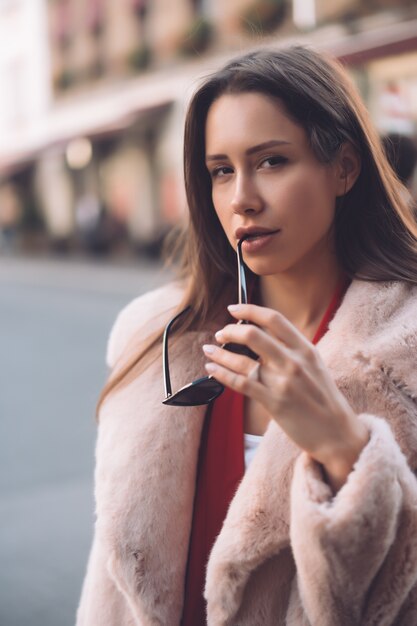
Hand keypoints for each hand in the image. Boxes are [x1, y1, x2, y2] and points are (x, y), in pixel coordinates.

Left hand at [203, 303, 368, 490]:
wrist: (337, 433)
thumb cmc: (324, 399)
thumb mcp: (315, 366)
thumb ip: (293, 350)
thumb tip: (265, 336)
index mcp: (305, 348)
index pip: (274, 319)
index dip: (249, 310)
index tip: (233, 309)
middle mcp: (294, 361)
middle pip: (254, 335)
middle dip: (231, 331)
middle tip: (221, 334)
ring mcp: (283, 382)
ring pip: (243, 360)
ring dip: (220, 353)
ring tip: (209, 350)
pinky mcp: (274, 402)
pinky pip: (241, 383)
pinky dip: (222, 374)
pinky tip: (211, 369)